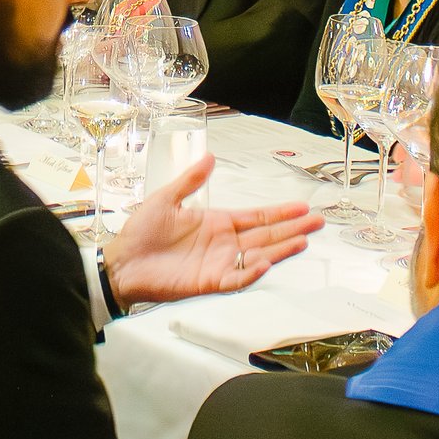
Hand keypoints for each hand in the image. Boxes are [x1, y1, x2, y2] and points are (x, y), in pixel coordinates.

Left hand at [104, 156, 321, 305]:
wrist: (122, 262)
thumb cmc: (141, 233)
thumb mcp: (166, 198)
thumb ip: (191, 180)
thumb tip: (209, 157)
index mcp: (216, 223)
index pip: (256, 217)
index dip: (280, 213)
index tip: (302, 207)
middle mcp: (223, 244)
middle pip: (266, 235)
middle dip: (292, 229)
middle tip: (317, 222)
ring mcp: (219, 264)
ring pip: (258, 256)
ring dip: (280, 249)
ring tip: (302, 240)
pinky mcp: (208, 282)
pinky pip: (236, 279)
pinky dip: (251, 272)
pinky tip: (265, 262)